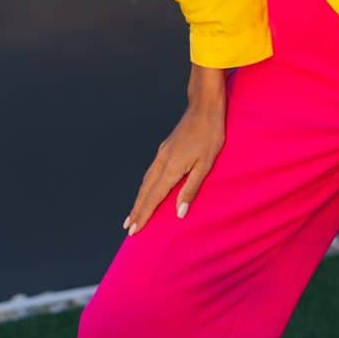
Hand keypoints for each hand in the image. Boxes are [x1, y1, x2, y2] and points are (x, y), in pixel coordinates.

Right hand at [123, 90, 226, 235]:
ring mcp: (162, 153)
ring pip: (145, 181)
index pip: (154, 197)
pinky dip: (144, 186)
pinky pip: (150, 172)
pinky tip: (146, 189)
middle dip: (136, 210)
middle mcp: (162, 161)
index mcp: (171, 168)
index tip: (134, 230)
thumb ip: (191, 189)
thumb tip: (179, 213)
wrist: (204, 107)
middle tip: (128, 228)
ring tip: (132, 214)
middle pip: (145, 191)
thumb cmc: (210, 135)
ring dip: (138, 199)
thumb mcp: (206, 164)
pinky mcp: (165, 148)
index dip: (144, 215)